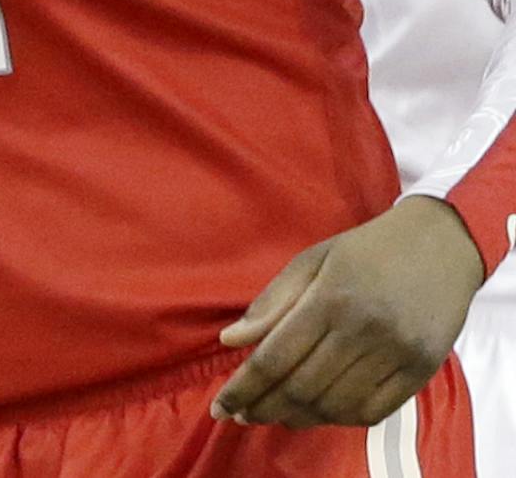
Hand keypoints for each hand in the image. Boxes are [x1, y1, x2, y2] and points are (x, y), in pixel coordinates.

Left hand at [212, 196, 483, 427]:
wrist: (441, 242)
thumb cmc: (365, 250)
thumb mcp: (311, 261)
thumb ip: (271, 303)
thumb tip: (228, 341)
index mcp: (329, 298)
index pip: (275, 358)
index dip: (244, 388)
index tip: (221, 407)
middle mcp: (364, 330)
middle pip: (302, 388)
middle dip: (264, 408)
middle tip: (241, 415)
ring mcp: (398, 353)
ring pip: (336, 406)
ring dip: (299, 418)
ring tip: (275, 416)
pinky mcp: (423, 369)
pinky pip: (374, 411)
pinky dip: (340, 419)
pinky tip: (319, 413)